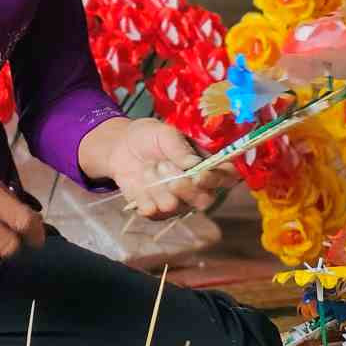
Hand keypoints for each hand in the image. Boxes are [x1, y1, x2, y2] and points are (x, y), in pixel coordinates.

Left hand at [83, 118, 235, 219]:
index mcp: (205, 164)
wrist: (120, 146)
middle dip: (186, 189)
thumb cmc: (149, 136)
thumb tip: (195, 165)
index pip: (225, 177)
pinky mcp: (155, 211)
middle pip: (204, 201)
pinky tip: (139, 181)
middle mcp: (195, 187)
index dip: (217, 179)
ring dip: (158, 186)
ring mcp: (176, 201)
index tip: (199, 175)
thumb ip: (180, 149)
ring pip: (175, 207)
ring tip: (148, 167)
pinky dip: (143, 195)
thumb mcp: (165, 134)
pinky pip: (153, 211)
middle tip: (166, 170)